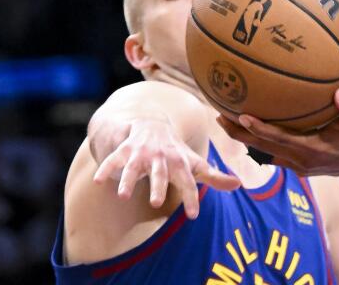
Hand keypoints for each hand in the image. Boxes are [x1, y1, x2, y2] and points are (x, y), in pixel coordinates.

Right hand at [91, 118, 240, 218]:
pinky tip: (99, 182)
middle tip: (154, 202)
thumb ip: (214, 176)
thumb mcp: (194, 162)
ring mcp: (141, 153)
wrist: (151, 123)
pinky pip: (113, 160)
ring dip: (127, 180)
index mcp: (179, 162)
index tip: (193, 216)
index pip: (188, 181)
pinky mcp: (124, 151)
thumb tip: (239, 184)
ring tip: (122, 196)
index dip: (191, 197)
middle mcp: (160, 157)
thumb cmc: (176, 152)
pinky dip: (106, 169)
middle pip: (160, 173)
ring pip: (133, 167)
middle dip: (157, 186)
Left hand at [218, 89, 338, 176]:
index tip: (239, 115)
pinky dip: (260, 142)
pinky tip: (253, 130)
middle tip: (219, 115)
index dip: (257, 128)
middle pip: (261, 148)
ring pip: (264, 152)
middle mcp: (301, 161)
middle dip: (239, 133)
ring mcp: (300, 165)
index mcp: (312, 149)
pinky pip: (274, 154)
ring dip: (246, 139)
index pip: (277, 138)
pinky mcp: (302, 165)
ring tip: (228, 122)